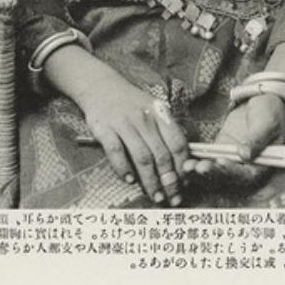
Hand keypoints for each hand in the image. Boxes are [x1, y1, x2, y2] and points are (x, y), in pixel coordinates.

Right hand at [44, 47, 191, 205]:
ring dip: (150, 181)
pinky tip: (129, 180)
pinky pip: (116, 151)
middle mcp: (145, 119)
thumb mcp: (154, 108)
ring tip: (156, 196)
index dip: (183, 166)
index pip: (178, 143)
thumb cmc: (131, 102)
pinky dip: (123, 167)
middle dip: (169, 181)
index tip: (184, 184)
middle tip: (173, 198)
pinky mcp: (104, 128)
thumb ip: (167, 129)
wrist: (100, 85)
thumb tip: (183, 158)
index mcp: (160, 114)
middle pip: (162, 155)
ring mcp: (124, 123)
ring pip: (142, 157)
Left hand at [187, 94, 284, 191]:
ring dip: (200, 171)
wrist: (262, 100)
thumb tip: (246, 155)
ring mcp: (230, 160)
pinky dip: (196, 159)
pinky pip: (207, 158)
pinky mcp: (219, 150)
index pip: (245, 175)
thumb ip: (258, 139)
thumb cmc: (271, 112)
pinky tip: (184, 158)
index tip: (221, 163)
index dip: (232, 171)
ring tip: (187, 166)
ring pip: (214, 171)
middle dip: (211, 174)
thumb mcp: (268, 123)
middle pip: (226, 177)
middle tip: (198, 168)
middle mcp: (245, 168)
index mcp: (261, 166)